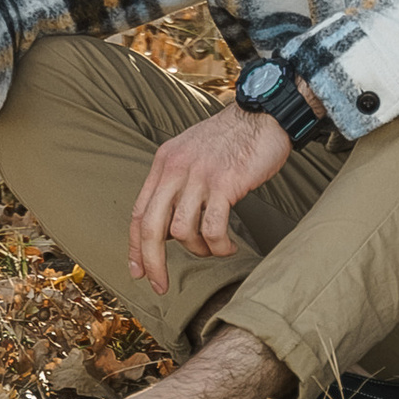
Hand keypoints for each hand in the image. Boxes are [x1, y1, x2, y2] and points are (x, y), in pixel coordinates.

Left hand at [129, 106, 295, 292]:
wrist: (263, 113)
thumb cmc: (232, 138)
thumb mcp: (191, 153)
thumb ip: (176, 183)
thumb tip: (167, 227)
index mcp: (164, 162)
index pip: (138, 212)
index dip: (135, 246)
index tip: (138, 271)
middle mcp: (175, 169)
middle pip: (151, 227)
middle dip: (152, 263)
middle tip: (160, 286)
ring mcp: (199, 176)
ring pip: (182, 232)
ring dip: (198, 250)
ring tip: (214, 249)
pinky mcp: (224, 183)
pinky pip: (212, 228)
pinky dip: (219, 246)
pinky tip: (229, 246)